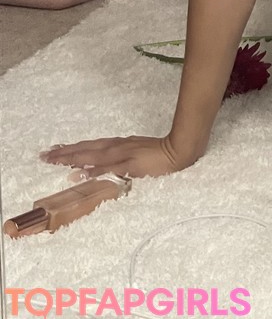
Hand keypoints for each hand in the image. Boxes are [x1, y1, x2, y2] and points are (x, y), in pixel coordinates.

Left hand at [39, 134, 194, 180]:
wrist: (179, 150)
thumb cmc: (158, 152)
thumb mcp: (135, 152)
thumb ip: (117, 159)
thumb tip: (98, 167)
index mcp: (117, 145)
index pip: (89, 146)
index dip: (70, 149)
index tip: (52, 151)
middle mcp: (116, 147)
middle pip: (86, 149)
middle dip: (64, 153)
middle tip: (44, 155)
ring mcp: (122, 155)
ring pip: (92, 156)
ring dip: (73, 157)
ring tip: (54, 160)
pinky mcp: (130, 164)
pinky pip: (108, 168)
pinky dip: (93, 170)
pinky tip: (80, 173)